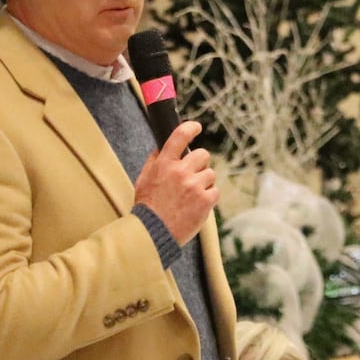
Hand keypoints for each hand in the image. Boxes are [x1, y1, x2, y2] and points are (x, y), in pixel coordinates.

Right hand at [133, 121, 217, 244]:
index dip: (191, 127)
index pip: (179, 136)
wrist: (154, 232)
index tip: (196, 127)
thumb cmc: (148, 206)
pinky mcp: (205, 201)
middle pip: (202, 155)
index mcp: (164, 164)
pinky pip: (215, 191)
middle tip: (192, 175)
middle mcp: (180, 172)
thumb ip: (155, 160)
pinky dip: (208, 197)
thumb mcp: (144, 178)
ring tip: (191, 195)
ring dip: (203, 182)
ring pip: (210, 174)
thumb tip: (164, 145)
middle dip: (199, 163)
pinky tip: (196, 204)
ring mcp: (194, 186)